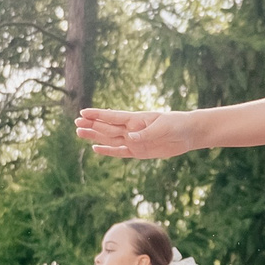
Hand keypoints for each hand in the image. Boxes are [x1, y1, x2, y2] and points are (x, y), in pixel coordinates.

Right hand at [76, 107, 193, 158]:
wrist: (188, 134)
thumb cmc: (176, 125)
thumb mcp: (162, 128)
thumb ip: (145, 134)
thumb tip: (129, 138)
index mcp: (136, 119)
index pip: (113, 117)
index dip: (98, 115)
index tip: (83, 113)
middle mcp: (132, 129)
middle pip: (108, 128)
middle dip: (92, 126)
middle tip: (76, 124)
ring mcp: (135, 140)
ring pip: (110, 139)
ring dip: (95, 137)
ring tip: (79, 133)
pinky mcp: (140, 152)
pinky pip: (121, 152)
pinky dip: (109, 151)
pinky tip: (96, 149)